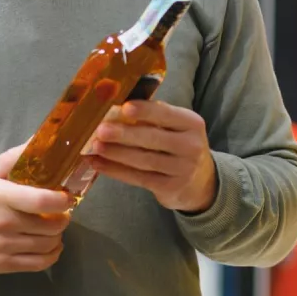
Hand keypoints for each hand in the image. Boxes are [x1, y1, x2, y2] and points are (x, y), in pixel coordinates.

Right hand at [0, 144, 74, 273]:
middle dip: (63, 218)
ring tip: (53, 227)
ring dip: (58, 236)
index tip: (67, 197)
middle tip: (60, 212)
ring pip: (48, 245)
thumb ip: (14, 157)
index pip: (42, 201)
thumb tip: (40, 140)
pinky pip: (38, 264)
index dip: (63, 200)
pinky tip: (51, 246)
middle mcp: (4, 223)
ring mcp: (3, 247)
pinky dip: (51, 256)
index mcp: (1, 197)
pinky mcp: (1, 265)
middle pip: (51, 226)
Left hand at [87, 101, 217, 213]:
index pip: (167, 114)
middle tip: (100, 130)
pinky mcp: (170, 188)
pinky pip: (138, 178)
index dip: (145, 111)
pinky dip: (116, 171)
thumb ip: (156, 118)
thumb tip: (117, 108)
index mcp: (192, 124)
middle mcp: (191, 146)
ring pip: (143, 160)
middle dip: (124, 134)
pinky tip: (99, 164)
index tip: (124, 107)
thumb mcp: (178, 128)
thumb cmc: (180, 146)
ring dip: (116, 153)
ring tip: (94, 146)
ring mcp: (182, 169)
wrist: (202, 183)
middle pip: (153, 138)